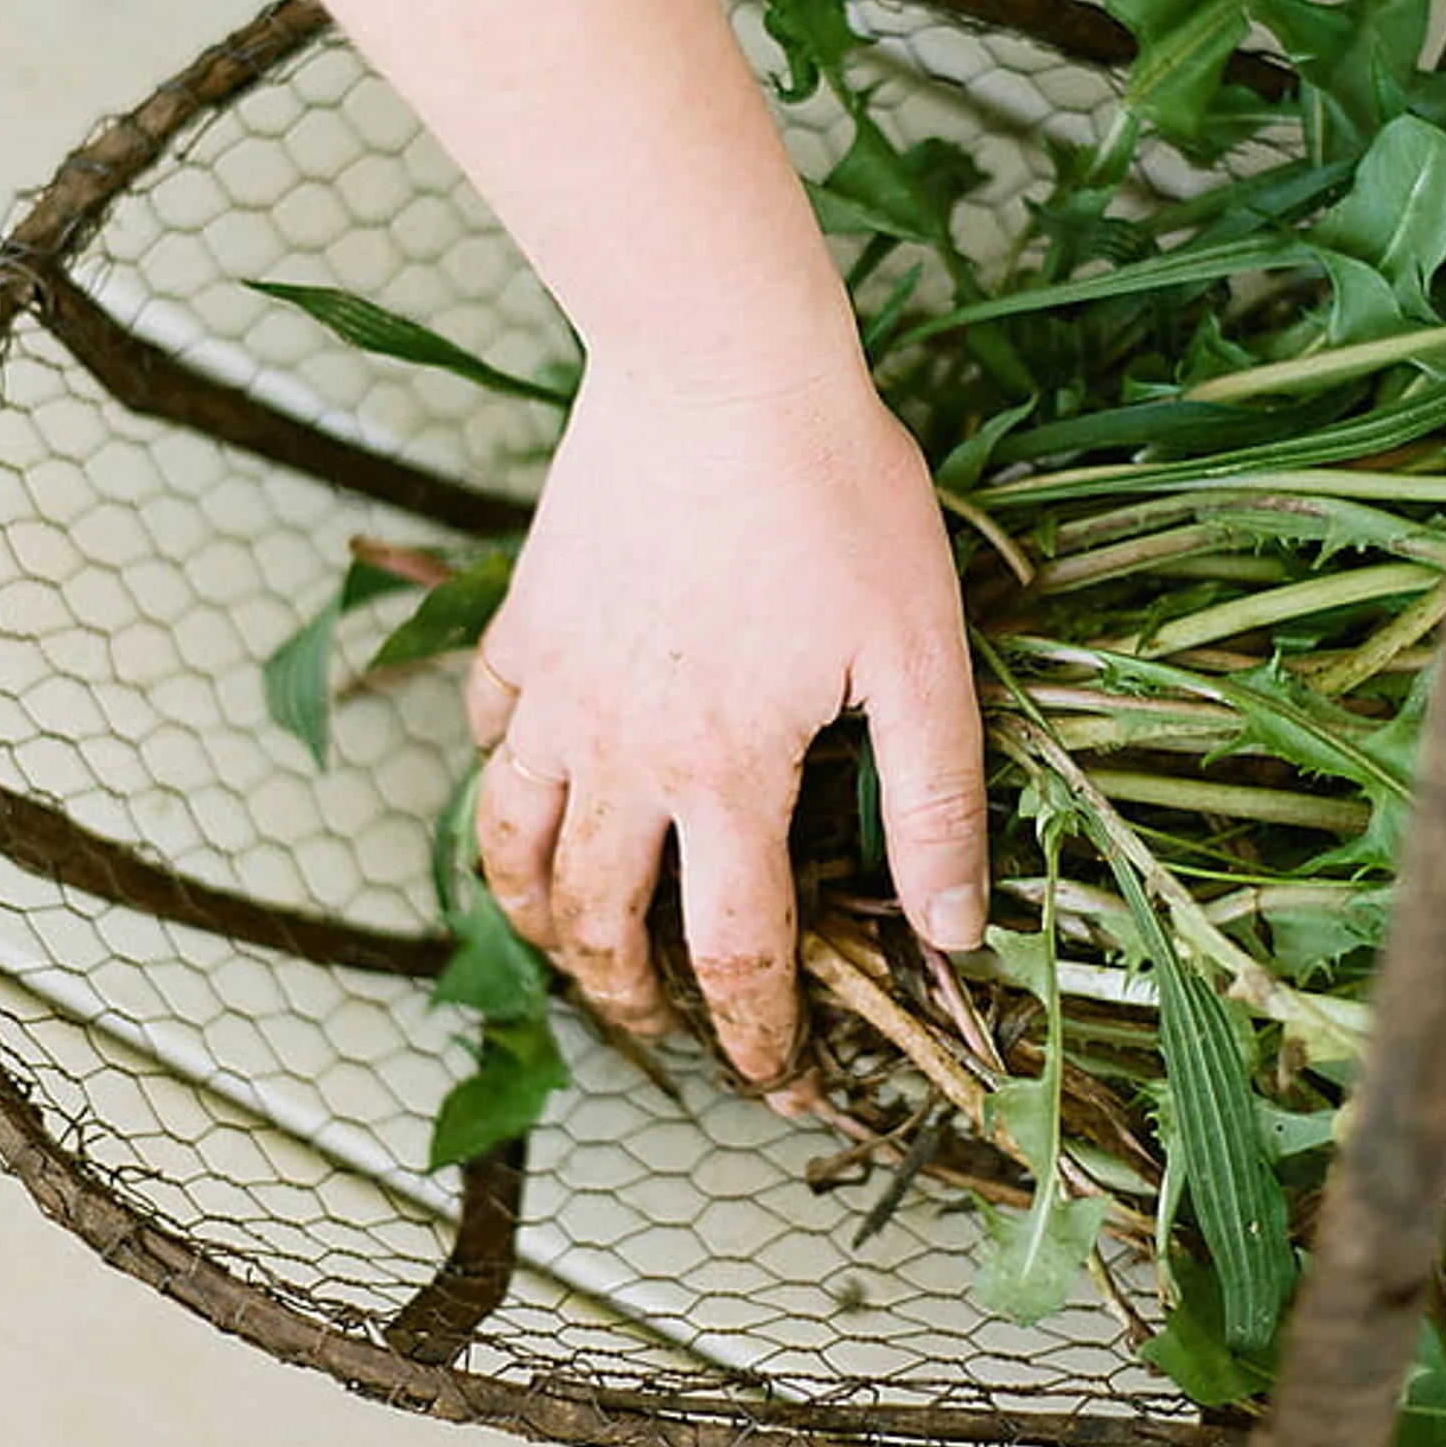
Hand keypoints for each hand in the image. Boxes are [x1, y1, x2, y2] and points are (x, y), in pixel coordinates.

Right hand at [462, 360, 987, 1094]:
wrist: (722, 364)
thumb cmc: (840, 498)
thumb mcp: (921, 656)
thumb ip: (935, 802)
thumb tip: (953, 932)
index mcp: (725, 776)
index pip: (734, 955)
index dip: (758, 1038)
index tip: (778, 1082)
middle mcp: (621, 751)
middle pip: (598, 920)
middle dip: (628, 1000)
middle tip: (660, 1030)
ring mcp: (559, 685)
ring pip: (511, 838)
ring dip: (537, 912)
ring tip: (568, 941)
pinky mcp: (529, 615)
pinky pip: (492, 724)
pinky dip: (503, 773)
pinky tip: (530, 778)